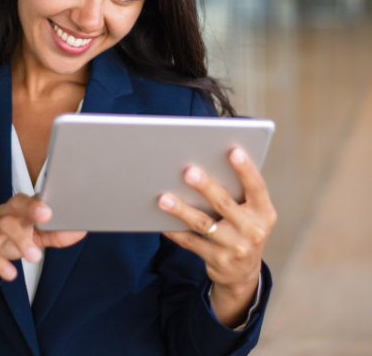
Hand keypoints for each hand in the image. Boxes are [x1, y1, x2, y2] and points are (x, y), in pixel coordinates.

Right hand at [0, 193, 85, 291]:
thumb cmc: (5, 237)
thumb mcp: (31, 236)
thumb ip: (54, 234)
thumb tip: (80, 231)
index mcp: (21, 207)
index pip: (35, 198)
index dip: (47, 200)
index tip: (63, 204)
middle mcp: (5, 212)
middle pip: (18, 202)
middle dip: (32, 207)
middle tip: (47, 216)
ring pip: (3, 224)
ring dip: (19, 239)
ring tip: (35, 257)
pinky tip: (11, 274)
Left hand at [158, 148, 276, 326]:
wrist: (244, 273)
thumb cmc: (244, 230)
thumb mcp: (253, 214)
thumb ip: (239, 194)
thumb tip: (208, 163)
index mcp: (263, 213)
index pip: (257, 187)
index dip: (246, 169)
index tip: (234, 151)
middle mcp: (252, 230)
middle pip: (225, 204)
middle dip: (205, 186)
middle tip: (188, 172)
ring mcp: (234, 247)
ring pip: (203, 224)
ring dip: (181, 210)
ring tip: (164, 198)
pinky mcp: (217, 260)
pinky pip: (190, 242)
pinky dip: (174, 230)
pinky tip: (161, 220)